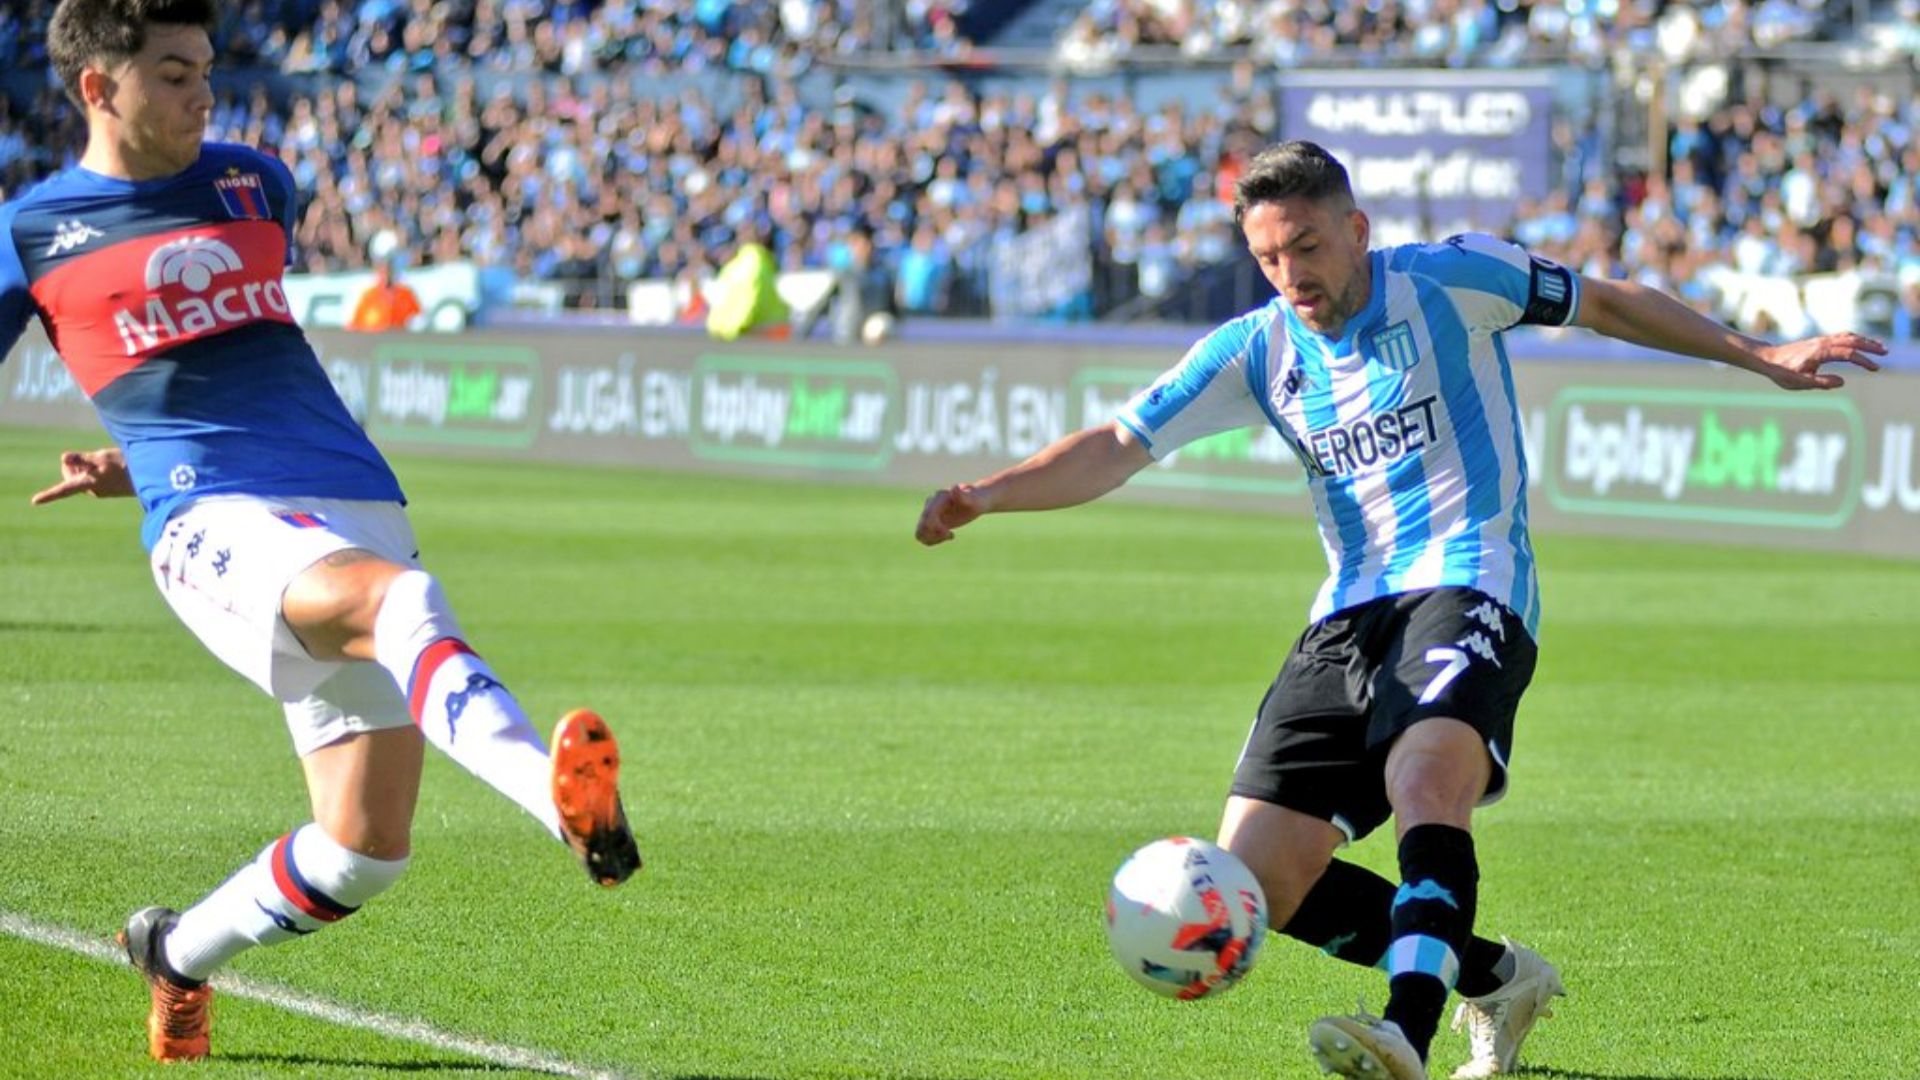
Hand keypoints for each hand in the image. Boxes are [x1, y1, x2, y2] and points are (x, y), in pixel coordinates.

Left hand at [30, 448, 133, 504]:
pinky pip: (95, 478)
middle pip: (72, 477)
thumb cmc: (126, 465)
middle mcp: (92, 490)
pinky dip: (98, 471)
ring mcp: (101, 491)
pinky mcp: (110, 490)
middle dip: (76, 466)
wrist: (151, 477)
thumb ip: (82, 459)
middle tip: (94, 457)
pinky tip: (113, 466)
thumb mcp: (103, 457)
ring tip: (108, 461)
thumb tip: (63, 458)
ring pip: (84, 476)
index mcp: (89, 484)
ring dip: (88, 467)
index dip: (49, 495)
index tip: (34, 501)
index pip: (64, 489)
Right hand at [915, 483, 989, 545]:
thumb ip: (962, 496)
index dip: (936, 528)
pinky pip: (923, 535)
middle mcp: (931, 504)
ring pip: (919, 532)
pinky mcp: (931, 520)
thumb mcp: (972, 500)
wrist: (977, 500)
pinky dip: (933, 540)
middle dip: (935, 535)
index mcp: (938, 499)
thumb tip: (954, 487)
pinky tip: (949, 535)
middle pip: (921, 526)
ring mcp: (929, 513)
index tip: (951, 534)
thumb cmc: (976, 500)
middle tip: (950, 534)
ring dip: (933, 539)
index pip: (928, 516)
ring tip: (949, 535)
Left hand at [1758, 332, 1884, 389]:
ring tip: (1879, 348)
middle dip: (1870, 346)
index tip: (1875, 368)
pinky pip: (1841, 337)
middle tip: (1885, 353)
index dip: (1863, 361)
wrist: (1768, 359)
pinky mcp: (1819, 341)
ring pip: (1847, 336)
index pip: (1848, 354)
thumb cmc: (1782, 372)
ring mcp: (1821, 340)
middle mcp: (1822, 343)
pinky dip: (1854, 339)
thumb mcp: (1800, 382)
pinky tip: (1860, 344)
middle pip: (1852, 340)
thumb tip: (1842, 382)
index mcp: (1820, 352)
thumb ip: (1821, 382)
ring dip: (1864, 340)